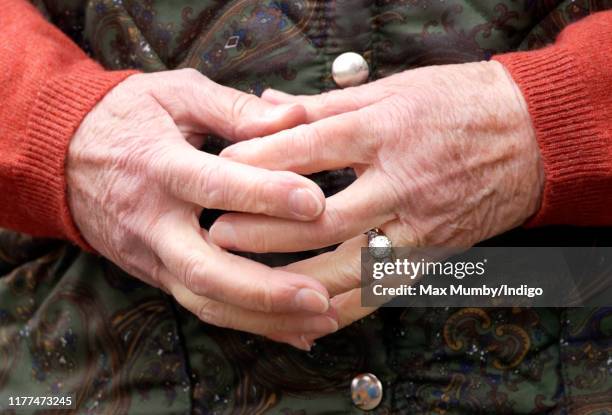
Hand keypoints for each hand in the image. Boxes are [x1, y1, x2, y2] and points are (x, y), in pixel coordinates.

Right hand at [67, 69, 338, 349]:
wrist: (61, 154)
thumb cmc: (127, 117)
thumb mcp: (177, 95)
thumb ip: (235, 109)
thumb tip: (296, 117)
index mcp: (160, 167)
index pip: (214, 186)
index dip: (264, 195)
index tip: (316, 203)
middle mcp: (153, 222)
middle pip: (205, 270)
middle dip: (265, 289)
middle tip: (321, 295)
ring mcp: (151, 255)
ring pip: (205, 301)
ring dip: (264, 318)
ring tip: (320, 319)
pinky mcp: (155, 273)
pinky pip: (202, 305)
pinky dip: (249, 322)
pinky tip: (293, 329)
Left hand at [211, 61, 544, 337]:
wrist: (531, 137)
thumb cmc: (459, 105)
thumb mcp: (393, 89)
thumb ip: (325, 105)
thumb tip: (268, 106)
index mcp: (384, 131)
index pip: (307, 150)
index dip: (257, 162)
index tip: (219, 173)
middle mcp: (399, 181)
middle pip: (320, 215)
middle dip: (262, 229)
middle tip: (218, 235)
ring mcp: (417, 224)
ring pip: (347, 264)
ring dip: (293, 279)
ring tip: (249, 282)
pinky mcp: (431, 253)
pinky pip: (381, 290)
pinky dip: (343, 308)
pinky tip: (307, 315)